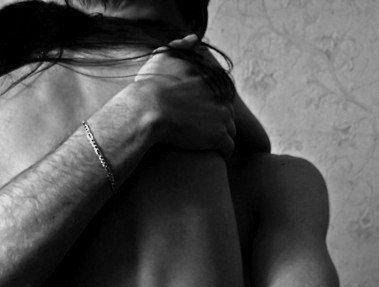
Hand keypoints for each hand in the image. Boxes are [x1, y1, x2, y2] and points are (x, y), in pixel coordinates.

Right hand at [134, 34, 235, 156]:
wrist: (148, 110)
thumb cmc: (150, 86)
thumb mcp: (163, 57)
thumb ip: (180, 46)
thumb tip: (195, 38)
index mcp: (209, 81)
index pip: (219, 96)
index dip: (210, 107)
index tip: (200, 117)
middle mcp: (219, 97)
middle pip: (227, 114)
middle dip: (219, 123)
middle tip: (205, 134)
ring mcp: (221, 117)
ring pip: (230, 131)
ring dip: (222, 138)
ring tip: (210, 147)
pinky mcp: (218, 137)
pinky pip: (228, 148)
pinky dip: (224, 152)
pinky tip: (215, 156)